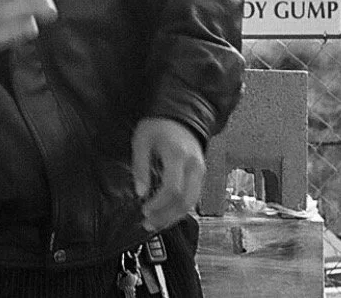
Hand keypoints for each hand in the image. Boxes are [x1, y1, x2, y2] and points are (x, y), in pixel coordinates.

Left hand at [132, 116, 204, 232]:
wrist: (181, 116)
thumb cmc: (158, 126)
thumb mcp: (142, 141)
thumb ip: (140, 166)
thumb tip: (140, 193)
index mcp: (178, 156)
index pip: (172, 189)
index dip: (158, 204)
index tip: (144, 210)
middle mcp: (194, 166)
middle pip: (185, 201)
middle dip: (166, 217)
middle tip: (148, 224)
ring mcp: (200, 171)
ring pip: (191, 203)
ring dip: (173, 217)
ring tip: (155, 223)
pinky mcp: (201, 175)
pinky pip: (193, 198)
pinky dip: (179, 209)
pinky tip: (165, 214)